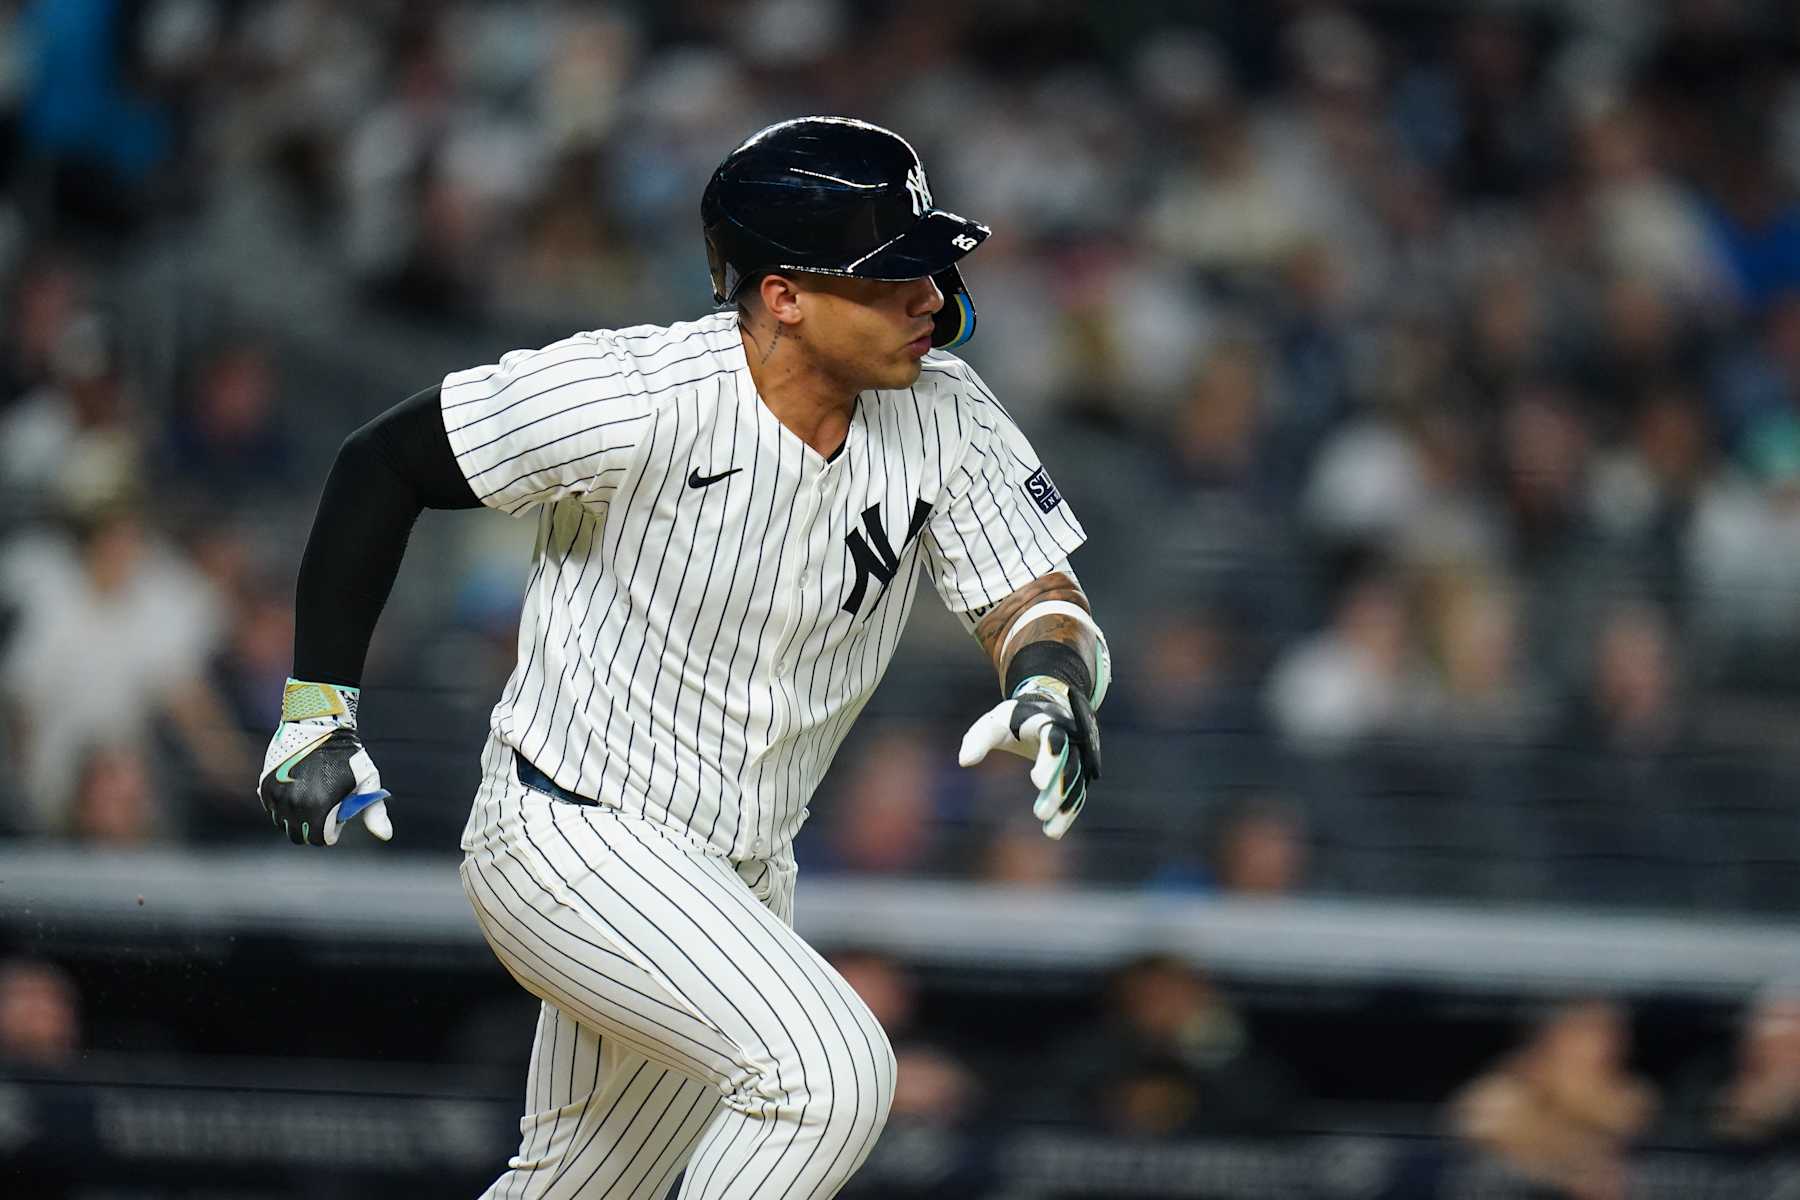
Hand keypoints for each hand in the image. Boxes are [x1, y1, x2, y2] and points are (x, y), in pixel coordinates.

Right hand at [257, 679, 392, 846]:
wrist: (318, 723)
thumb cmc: (348, 754)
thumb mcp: (367, 781)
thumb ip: (375, 812)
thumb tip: (386, 836)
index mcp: (319, 808)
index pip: (319, 839)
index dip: (331, 830)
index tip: (337, 814)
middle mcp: (293, 806)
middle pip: (299, 836)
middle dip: (312, 827)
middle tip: (324, 807)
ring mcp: (276, 796)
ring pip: (283, 823)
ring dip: (296, 817)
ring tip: (311, 795)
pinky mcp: (265, 786)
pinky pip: (272, 808)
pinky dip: (283, 805)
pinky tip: (298, 788)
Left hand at [958, 675, 1100, 838]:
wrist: (1043, 709)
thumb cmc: (1012, 720)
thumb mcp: (993, 724)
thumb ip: (978, 740)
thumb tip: (964, 761)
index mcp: (1045, 721)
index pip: (1053, 737)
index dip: (1050, 758)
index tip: (1038, 782)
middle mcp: (1067, 737)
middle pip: (1070, 763)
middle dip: (1057, 789)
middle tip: (1039, 813)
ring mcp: (1076, 754)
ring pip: (1077, 781)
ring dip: (1066, 806)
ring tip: (1051, 831)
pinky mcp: (1077, 770)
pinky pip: (1078, 791)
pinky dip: (1069, 811)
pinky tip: (1054, 830)